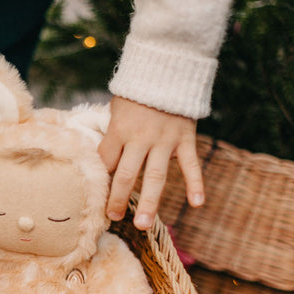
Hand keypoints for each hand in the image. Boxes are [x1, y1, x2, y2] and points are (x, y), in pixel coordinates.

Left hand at [98, 96, 203, 230]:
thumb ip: (112, 137)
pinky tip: (197, 203)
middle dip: (119, 198)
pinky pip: (191, 164)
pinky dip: (196, 183)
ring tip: (143, 224)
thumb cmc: (136, 95)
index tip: (97, 199)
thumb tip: (103, 166)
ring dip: (150, 202)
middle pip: (127, 174)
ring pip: (156, 176)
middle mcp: (141, 138)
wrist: (167, 70)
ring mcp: (165, 140)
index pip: (106, 162)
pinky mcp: (185, 139)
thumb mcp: (116, 111)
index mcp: (119, 130)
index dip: (101, 181)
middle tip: (113, 217)